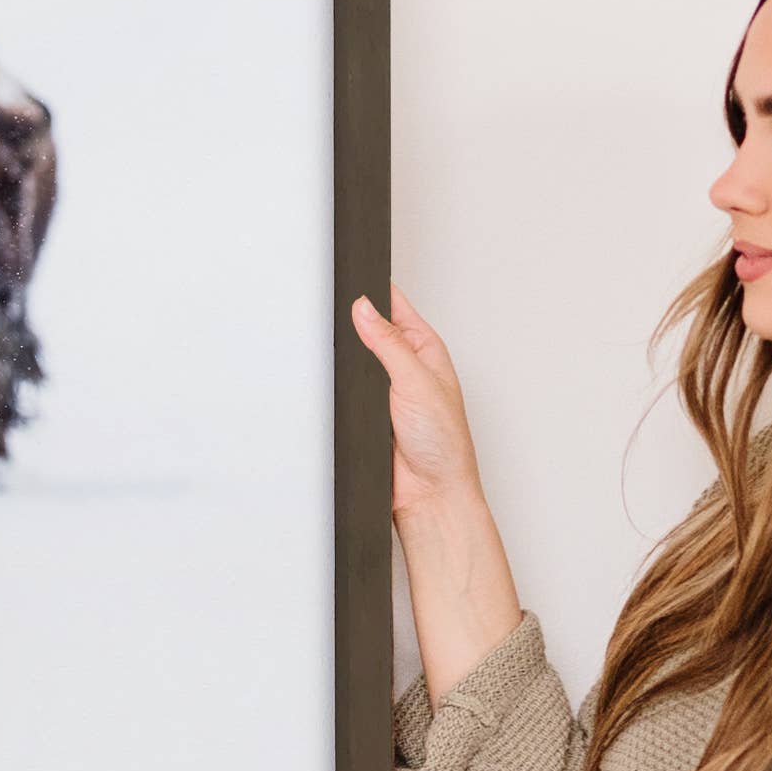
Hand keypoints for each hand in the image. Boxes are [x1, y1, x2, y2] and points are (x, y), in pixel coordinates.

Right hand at [350, 285, 483, 522]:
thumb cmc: (443, 443)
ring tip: (329, 346)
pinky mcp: (363, 413)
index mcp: (425, 349)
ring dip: (342, 358)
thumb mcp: (417, 382)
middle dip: (350, 322)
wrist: (428, 493)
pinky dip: (334, 386)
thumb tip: (363, 309)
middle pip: (368, 330)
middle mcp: (404, 366)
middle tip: (330, 308)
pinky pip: (341, 391)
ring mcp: (382, 390)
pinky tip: (329, 383)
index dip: (374, 290)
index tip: (351, 277)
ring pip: (351, 361)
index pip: (395, 307)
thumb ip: (388, 343)